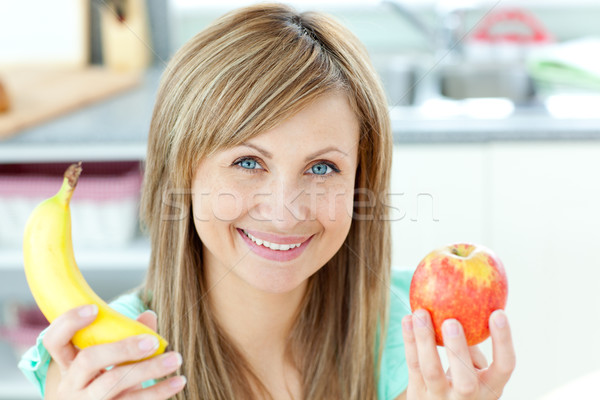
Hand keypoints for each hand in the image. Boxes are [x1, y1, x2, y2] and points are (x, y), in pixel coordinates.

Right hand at [43, 304, 185, 398]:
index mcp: (68, 365)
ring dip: (149, 370)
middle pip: (89, 360)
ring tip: (176, 359)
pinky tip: (178, 381)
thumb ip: (127, 337)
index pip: (55, 341)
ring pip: (114, 384)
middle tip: (153, 341)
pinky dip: (158, 391)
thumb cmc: (108, 383)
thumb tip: (149, 315)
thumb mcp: (112, 364)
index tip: (94, 308)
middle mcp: (71, 386)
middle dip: (122, 348)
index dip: (69, 323)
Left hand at [401, 309, 514, 398]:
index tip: (498, 313)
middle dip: (458, 350)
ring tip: (421, 312)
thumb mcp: (475, 370)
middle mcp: (468, 399)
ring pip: (431, 370)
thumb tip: (475, 300)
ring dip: (425, 340)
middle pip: (465, 381)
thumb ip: (473, 344)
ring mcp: (440, 399)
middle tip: (451, 321)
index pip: (505, 367)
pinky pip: (413, 365)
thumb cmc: (462, 379)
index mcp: (490, 388)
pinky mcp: (418, 394)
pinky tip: (407, 319)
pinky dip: (410, 340)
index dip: (504, 341)